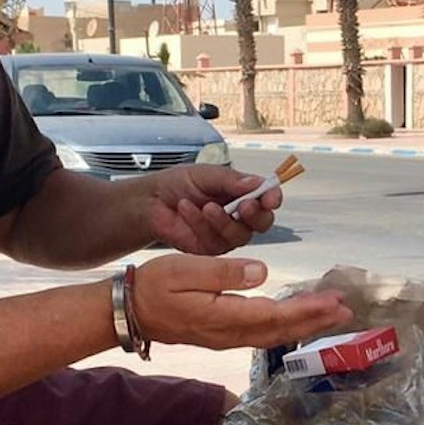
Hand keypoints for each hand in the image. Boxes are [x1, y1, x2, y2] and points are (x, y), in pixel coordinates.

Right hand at [132, 254, 352, 351]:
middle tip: (346, 311)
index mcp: (222, 316)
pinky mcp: (222, 336)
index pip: (274, 315)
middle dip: (316, 321)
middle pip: (281, 331)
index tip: (333, 301)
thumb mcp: (184, 269)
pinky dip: (286, 326)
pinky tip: (297, 319)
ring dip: (304, 325)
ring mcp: (226, 339)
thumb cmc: (152, 286)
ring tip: (331, 315)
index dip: (307, 310)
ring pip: (274, 336)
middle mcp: (229, 334)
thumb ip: (223, 273)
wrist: (128, 313)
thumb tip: (262, 272)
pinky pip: (262, 335)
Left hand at [142, 164, 280, 254]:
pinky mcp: (210, 250)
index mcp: (242, 194)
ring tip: (205, 206)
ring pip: (240, 236)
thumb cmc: (177, 185)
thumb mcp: (205, 175)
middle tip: (244, 205)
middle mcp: (239, 217)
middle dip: (255, 215)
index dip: (272, 199)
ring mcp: (226, 235)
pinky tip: (186, 210)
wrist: (150, 201)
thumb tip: (256, 183)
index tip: (270, 197)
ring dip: (223, 220)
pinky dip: (200, 225)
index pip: (267, 199)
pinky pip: (215, 242)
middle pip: (262, 223)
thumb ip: (230, 180)